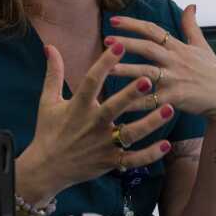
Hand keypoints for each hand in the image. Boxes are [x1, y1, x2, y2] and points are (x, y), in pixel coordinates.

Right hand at [17, 42, 174, 202]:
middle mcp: (92, 124)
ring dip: (150, 122)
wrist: (47, 168)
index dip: (104, 64)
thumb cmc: (48, 131)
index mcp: (77, 106)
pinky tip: (166, 144)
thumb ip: (54, 73)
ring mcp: (102, 145)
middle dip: (130, 94)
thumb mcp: (47, 101)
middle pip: (114, 107)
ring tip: (168, 108)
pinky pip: (133, 159)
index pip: (91, 81)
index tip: (119, 46)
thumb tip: (50, 47)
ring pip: (130, 133)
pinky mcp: (110, 161)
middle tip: (148, 79)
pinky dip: (150, 154)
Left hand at [106, 5, 215, 121]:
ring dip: (126, 71)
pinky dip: (136, 102)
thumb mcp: (203, 46)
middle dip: (126, 43)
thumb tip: (191, 5)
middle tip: (105, 40)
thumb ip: (191, 26)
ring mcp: (175, 80)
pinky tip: (119, 104)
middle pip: (148, 48)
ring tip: (106, 69)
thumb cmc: (212, 72)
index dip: (133, 24)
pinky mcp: (176, 98)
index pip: (154, 30)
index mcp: (178, 48)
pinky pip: (152, 100)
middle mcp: (175, 61)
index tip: (113, 20)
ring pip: (147, 73)